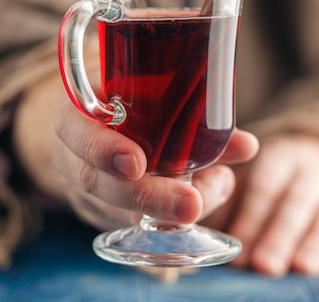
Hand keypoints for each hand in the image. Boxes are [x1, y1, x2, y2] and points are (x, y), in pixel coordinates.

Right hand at [48, 101, 258, 230]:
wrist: (92, 125)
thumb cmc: (124, 101)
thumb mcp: (146, 93)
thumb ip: (191, 115)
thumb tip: (246, 146)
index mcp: (77, 115)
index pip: (72, 130)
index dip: (101, 148)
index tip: (136, 164)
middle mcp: (76, 157)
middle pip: (98, 183)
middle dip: (148, 196)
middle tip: (191, 204)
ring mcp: (90, 190)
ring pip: (119, 210)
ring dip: (169, 210)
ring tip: (214, 194)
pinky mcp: (107, 213)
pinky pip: (134, 224)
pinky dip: (172, 220)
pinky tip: (208, 201)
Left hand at [203, 134, 318, 276]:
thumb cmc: (276, 186)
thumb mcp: (251, 187)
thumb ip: (230, 208)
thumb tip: (207, 241)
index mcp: (278, 156)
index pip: (263, 187)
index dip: (251, 219)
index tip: (239, 251)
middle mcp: (314, 164)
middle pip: (295, 201)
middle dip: (279, 235)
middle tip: (265, 266)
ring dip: (316, 242)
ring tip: (303, 269)